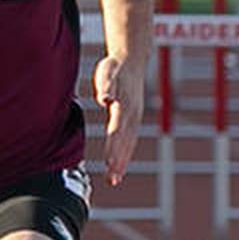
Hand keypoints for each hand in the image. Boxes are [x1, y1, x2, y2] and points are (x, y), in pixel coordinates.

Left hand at [94, 54, 144, 186]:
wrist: (131, 59)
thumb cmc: (115, 67)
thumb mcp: (108, 72)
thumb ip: (106, 86)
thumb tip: (105, 97)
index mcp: (125, 105)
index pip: (117, 131)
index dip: (113, 148)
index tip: (109, 164)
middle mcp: (132, 114)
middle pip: (125, 142)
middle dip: (119, 161)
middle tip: (112, 180)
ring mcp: (134, 117)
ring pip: (129, 143)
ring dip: (122, 161)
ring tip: (115, 179)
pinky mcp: (132, 118)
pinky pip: (129, 139)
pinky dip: (124, 153)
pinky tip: (118, 165)